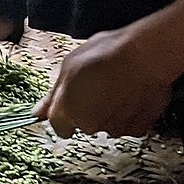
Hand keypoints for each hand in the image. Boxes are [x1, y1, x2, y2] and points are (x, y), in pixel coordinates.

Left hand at [37, 0, 183, 138]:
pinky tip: (133, 95)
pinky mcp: (137, 129)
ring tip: (118, 87)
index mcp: (67, 110)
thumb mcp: (69, 65)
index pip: (58, 126)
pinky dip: (130, 115)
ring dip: (110, 112)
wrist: (145, 57)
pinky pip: (129, 126)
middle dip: (89, 109)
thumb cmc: (105, 54)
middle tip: (99, 85)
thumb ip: (53, 94)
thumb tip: (37, 112)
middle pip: (84, 124)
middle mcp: (89, 125)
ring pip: (107, 125)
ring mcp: (114, 129)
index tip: (74, 99)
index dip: (65, 112)